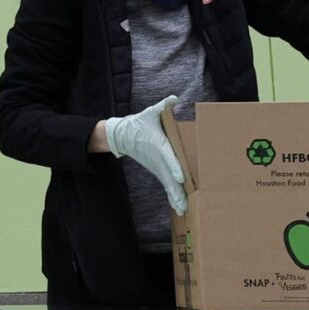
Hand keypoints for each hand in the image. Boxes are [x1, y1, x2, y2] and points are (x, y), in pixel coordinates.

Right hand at [99, 95, 187, 213]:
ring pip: (168, 184)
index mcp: (158, 145)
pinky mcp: (157, 171)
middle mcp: (158, 159)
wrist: (123, 137)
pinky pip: (167, 185)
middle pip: (169, 178)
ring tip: (184, 210)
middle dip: (177, 191)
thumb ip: (163, 106)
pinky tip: (179, 206)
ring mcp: (157, 167)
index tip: (182, 177)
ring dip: (175, 197)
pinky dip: (172, 195)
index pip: (167, 157)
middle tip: (186, 205)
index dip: (174, 167)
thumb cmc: (139, 123)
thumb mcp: (150, 113)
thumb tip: (173, 99)